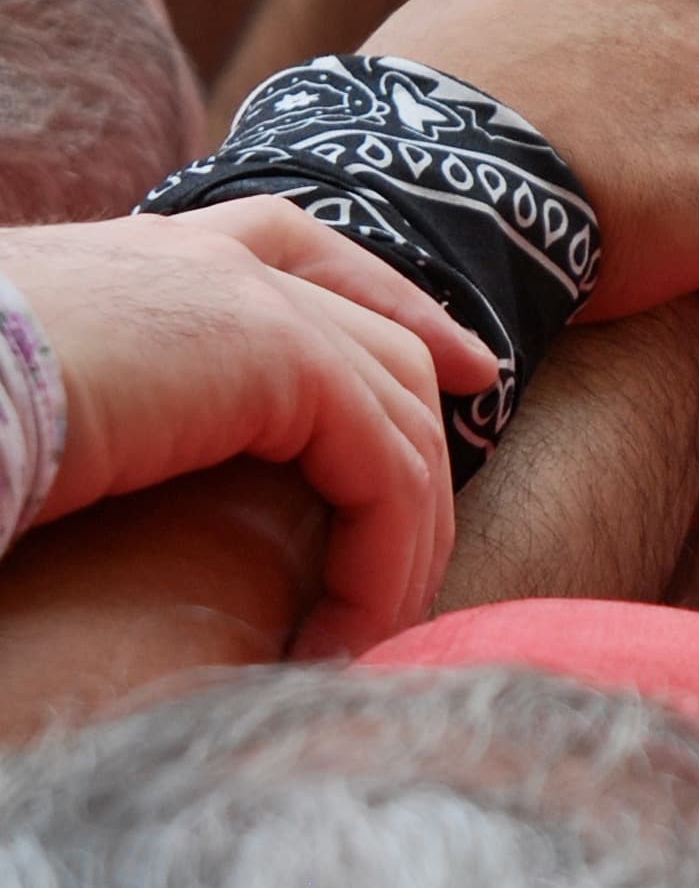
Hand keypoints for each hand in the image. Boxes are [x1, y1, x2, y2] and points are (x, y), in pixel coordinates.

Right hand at [0, 205, 491, 655]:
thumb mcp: (43, 398)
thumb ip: (110, 408)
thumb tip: (114, 468)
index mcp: (148, 253)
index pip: (300, 249)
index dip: (392, 301)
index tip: (467, 367)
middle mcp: (208, 258)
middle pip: (378, 332)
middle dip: (434, 430)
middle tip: (440, 542)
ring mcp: (250, 300)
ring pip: (396, 415)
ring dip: (398, 537)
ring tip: (362, 637)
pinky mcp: (281, 361)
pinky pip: (385, 468)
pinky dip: (382, 559)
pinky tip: (341, 635)